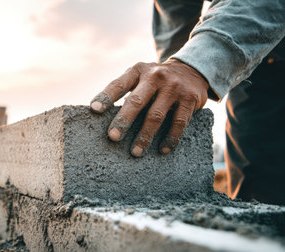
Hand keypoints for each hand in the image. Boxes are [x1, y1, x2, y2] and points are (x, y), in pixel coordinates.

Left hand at [90, 59, 208, 156]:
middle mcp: (155, 76)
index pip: (118, 84)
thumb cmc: (154, 80)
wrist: (191, 70)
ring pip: (156, 115)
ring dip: (144, 136)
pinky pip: (179, 122)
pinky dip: (170, 138)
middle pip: (136, 101)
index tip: (94, 110)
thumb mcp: (139, 77)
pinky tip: (162, 149)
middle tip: (113, 137)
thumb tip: (100, 116)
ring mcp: (174, 87)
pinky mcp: (190, 99)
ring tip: (135, 152)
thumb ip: (124, 91)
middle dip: (124, 120)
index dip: (105, 97)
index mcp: (137, 71)